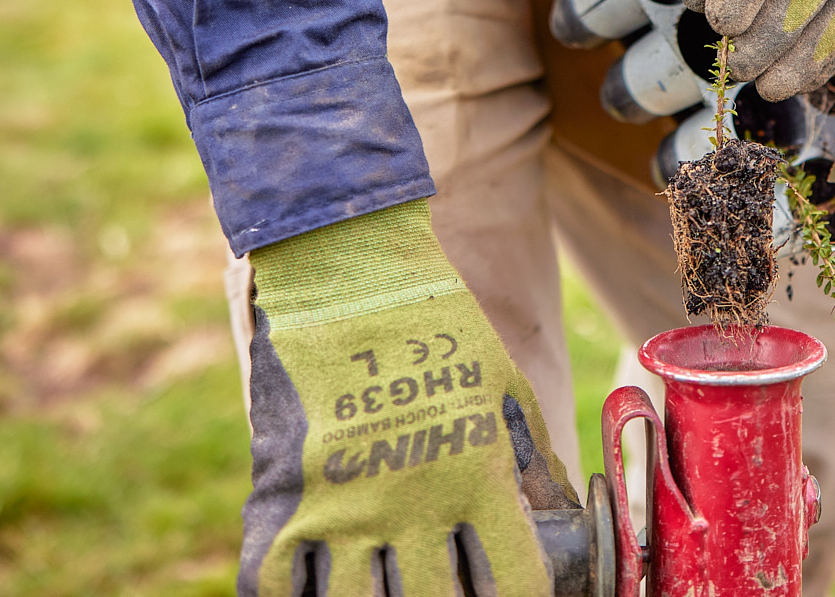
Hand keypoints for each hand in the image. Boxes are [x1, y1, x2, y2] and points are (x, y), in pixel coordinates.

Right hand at [240, 201, 575, 596]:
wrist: (347, 270)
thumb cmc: (434, 320)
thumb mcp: (500, 382)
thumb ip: (530, 453)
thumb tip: (558, 507)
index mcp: (476, 477)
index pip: (514, 582)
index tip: (506, 590)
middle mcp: (413, 504)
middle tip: (441, 587)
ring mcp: (343, 505)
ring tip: (381, 583)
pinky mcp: (283, 495)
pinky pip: (277, 584)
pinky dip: (298, 595)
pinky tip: (317, 585)